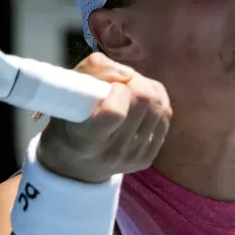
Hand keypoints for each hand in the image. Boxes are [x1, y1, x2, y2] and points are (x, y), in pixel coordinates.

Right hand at [37, 52, 171, 183]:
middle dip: (136, 82)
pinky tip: (141, 103)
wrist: (75, 164)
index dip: (118, 90)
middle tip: (122, 83)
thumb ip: (94, 70)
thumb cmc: (70, 120)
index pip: (115, 112)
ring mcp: (132, 158)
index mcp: (86, 140)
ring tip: (130, 91)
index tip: (110, 87)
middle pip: (144, 103)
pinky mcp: (147, 158)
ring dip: (148, 90)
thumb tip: (127, 75)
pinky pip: (166, 117)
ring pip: (159, 108)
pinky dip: (158, 102)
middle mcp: (111, 153)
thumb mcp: (69, 90)